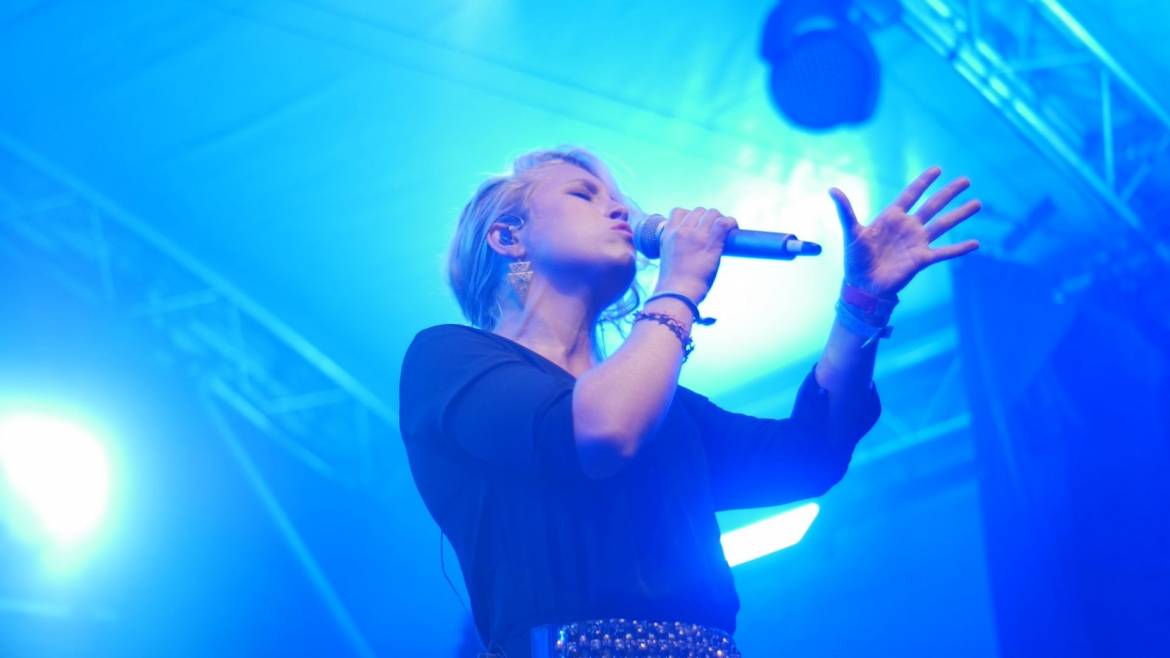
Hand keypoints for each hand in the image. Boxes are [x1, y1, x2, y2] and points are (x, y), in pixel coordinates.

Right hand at [654, 207, 738, 302]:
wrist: (677, 294)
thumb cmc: (673, 284)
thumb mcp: (667, 258)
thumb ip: (675, 248)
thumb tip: (688, 251)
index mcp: (667, 234)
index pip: (678, 212)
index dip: (690, 216)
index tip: (696, 227)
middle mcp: (681, 231)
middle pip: (698, 211)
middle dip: (707, 218)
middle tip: (713, 232)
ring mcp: (696, 236)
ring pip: (712, 213)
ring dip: (719, 220)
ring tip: (723, 232)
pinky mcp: (710, 243)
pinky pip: (724, 223)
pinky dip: (731, 223)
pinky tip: (734, 229)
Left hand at [830, 167, 981, 297]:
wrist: (862, 286)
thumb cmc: (855, 259)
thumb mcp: (851, 232)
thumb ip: (845, 210)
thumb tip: (832, 189)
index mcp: (891, 217)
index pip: (910, 194)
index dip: (923, 182)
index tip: (937, 169)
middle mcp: (907, 227)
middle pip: (932, 205)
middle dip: (948, 193)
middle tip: (966, 179)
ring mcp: (916, 242)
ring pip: (943, 224)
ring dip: (960, 214)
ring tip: (977, 203)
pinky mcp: (921, 259)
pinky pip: (944, 252)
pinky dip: (959, 248)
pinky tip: (975, 243)